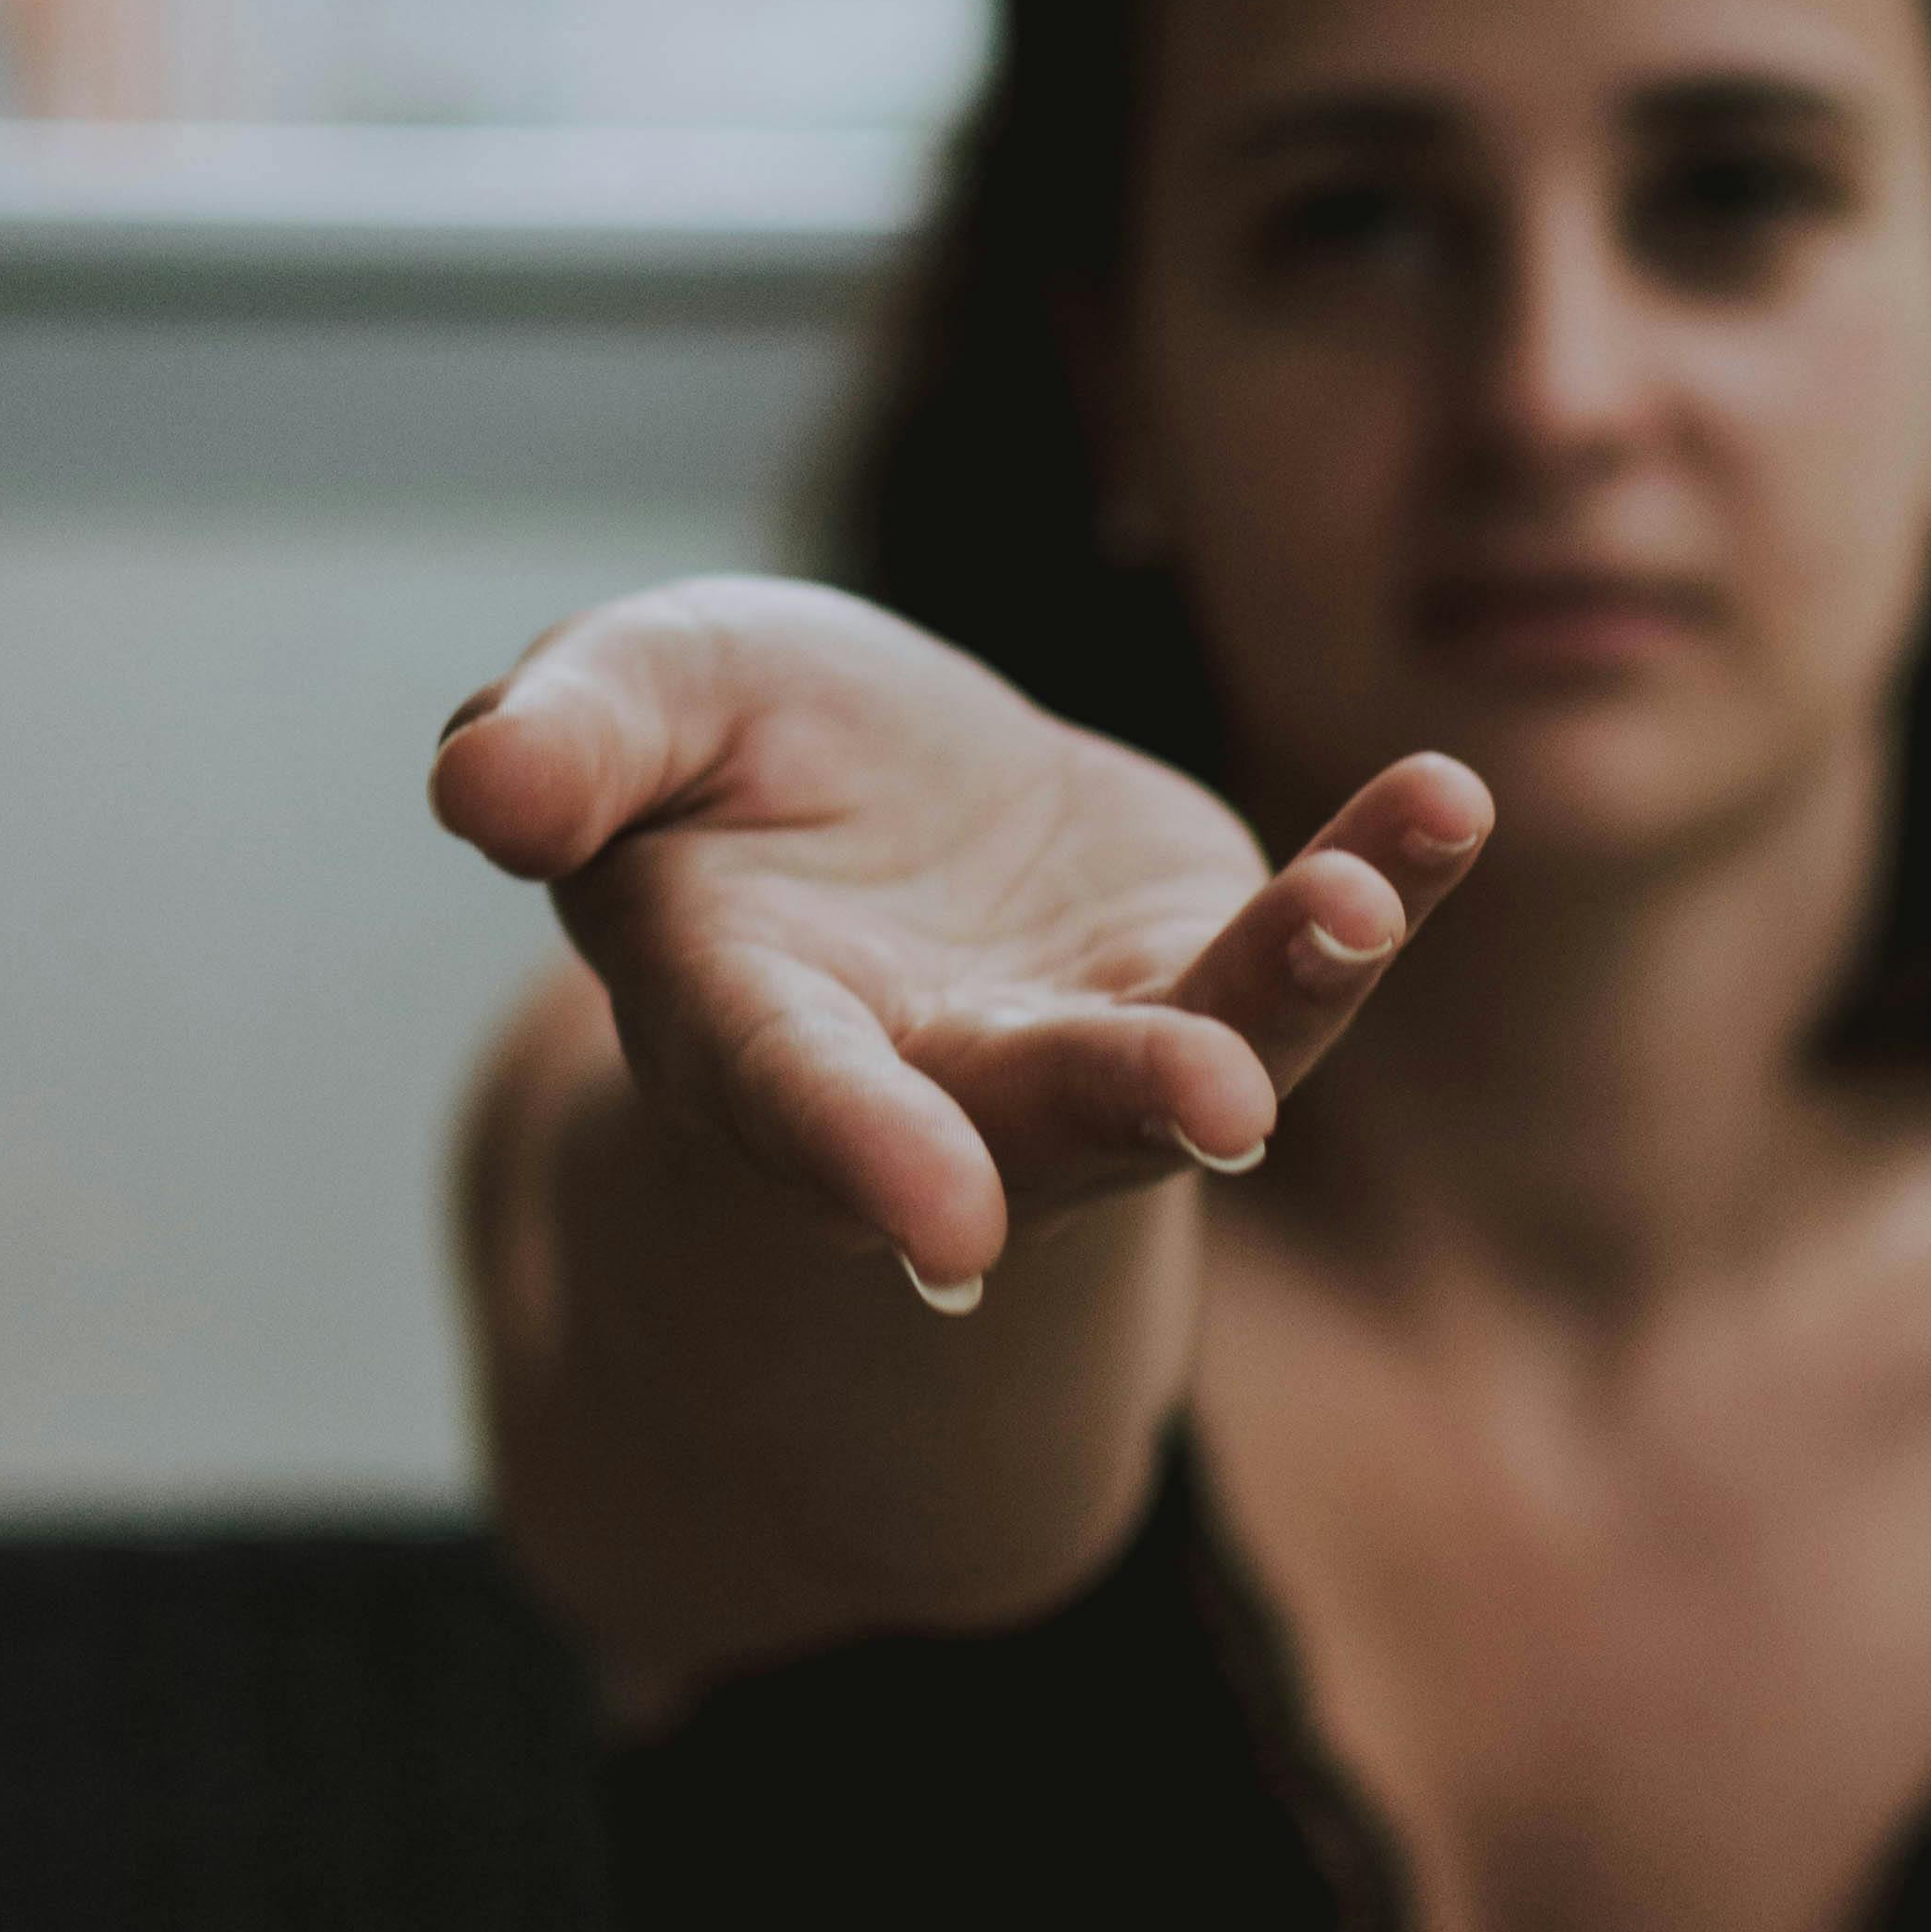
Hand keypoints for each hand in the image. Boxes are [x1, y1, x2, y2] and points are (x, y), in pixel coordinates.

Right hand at [431, 579, 1486, 1297]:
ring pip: (1194, 1053)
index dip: (859, 1155)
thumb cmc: (722, 756)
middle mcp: (932, 1077)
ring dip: (1281, 997)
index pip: (794, 1096)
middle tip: (1212, 1111)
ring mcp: (1086, 1037)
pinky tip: (1451, 801)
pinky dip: (1384, 877)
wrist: (871, 786)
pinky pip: (1307, 940)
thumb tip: (479, 782)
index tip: (939, 1230)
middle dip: (1111, 1111)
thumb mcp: (637, 701)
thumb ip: (572, 742)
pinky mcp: (1201, 960)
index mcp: (753, 1022)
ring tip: (1355, 909)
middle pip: (1023, 1121)